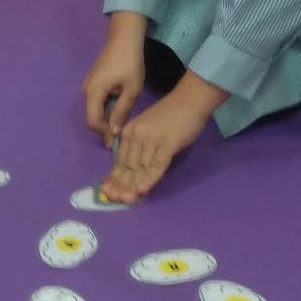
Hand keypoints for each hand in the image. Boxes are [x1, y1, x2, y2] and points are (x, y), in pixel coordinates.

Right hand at [82, 13, 147, 146]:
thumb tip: (113, 132)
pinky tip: (117, 110)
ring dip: (104, 118)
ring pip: (93, 109)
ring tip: (119, 124)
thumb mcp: (131, 89)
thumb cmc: (130, 63)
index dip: (102, 133)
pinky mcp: (93, 81)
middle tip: (118, 136)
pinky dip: (104, 109)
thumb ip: (121, 111)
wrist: (124, 38)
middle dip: (102, 128)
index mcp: (94, 92)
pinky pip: (96, 100)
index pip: (92, 121)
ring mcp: (89, 84)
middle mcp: (86, 90)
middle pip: (91, 116)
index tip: (114, 141)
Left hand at [100, 73, 226, 204]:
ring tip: (128, 200)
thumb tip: (135, 171)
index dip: (115, 178)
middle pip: (128, 165)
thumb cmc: (172, 115)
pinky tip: (144, 189)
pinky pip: (157, 164)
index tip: (109, 192)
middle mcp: (136, 135)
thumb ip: (141, 147)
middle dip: (122, 185)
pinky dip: (150, 178)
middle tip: (117, 200)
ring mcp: (151, 139)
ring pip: (141, 167)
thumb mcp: (149, 129)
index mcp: (129, 131)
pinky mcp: (167, 143)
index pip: (120, 159)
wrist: (191, 99)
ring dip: (134, 186)